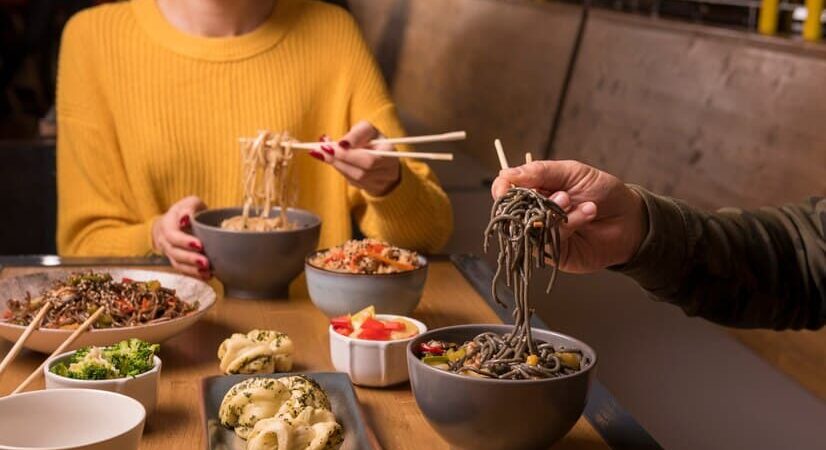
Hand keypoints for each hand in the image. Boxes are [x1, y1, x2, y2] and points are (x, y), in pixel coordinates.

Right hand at [151, 196, 210, 279]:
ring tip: (207, 272)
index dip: (184, 241)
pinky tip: (207, 276)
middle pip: (174, 252)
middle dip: (190, 258)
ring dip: (192, 270)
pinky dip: (194, 274)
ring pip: (177, 264)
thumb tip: (186, 219)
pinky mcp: (177, 261)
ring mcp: (170, 253)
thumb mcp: (189, 203)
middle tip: (205, 262)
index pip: (172, 235)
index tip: (199, 245)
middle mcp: (165, 241)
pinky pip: (183, 270)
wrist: (175, 221)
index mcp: (167, 224)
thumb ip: (189, 208)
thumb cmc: (186, 211)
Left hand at [311, 121, 400, 195]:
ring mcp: (381, 181)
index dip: (351, 153)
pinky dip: (341, 170)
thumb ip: (355, 134)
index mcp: (390, 150)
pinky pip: (354, 182)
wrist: (382, 160)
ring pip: (357, 177)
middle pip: (364, 169)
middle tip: (323, 150)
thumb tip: (338, 143)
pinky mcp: (371, 188)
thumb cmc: (372, 141)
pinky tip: (332, 161)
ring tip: (323, 154)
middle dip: (342, 158)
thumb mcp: (367, 131)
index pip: (371, 156)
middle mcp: (389, 169)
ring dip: (338, 165)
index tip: (335, 145)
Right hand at [491, 160, 646, 272]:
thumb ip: (540, 171)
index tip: (506, 187)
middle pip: (513, 212)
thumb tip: (505, 174)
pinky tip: (588, 214)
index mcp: (535, 191)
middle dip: (535, 202)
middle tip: (564, 195)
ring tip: (582, 204)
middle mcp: (534, 214)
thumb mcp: (572, 171)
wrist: (630, 218)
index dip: (502, 189)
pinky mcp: (554, 253)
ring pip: (531, 228)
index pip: (506, 191)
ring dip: (557, 213)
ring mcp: (543, 235)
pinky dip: (568, 225)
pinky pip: (548, 242)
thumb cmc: (603, 192)